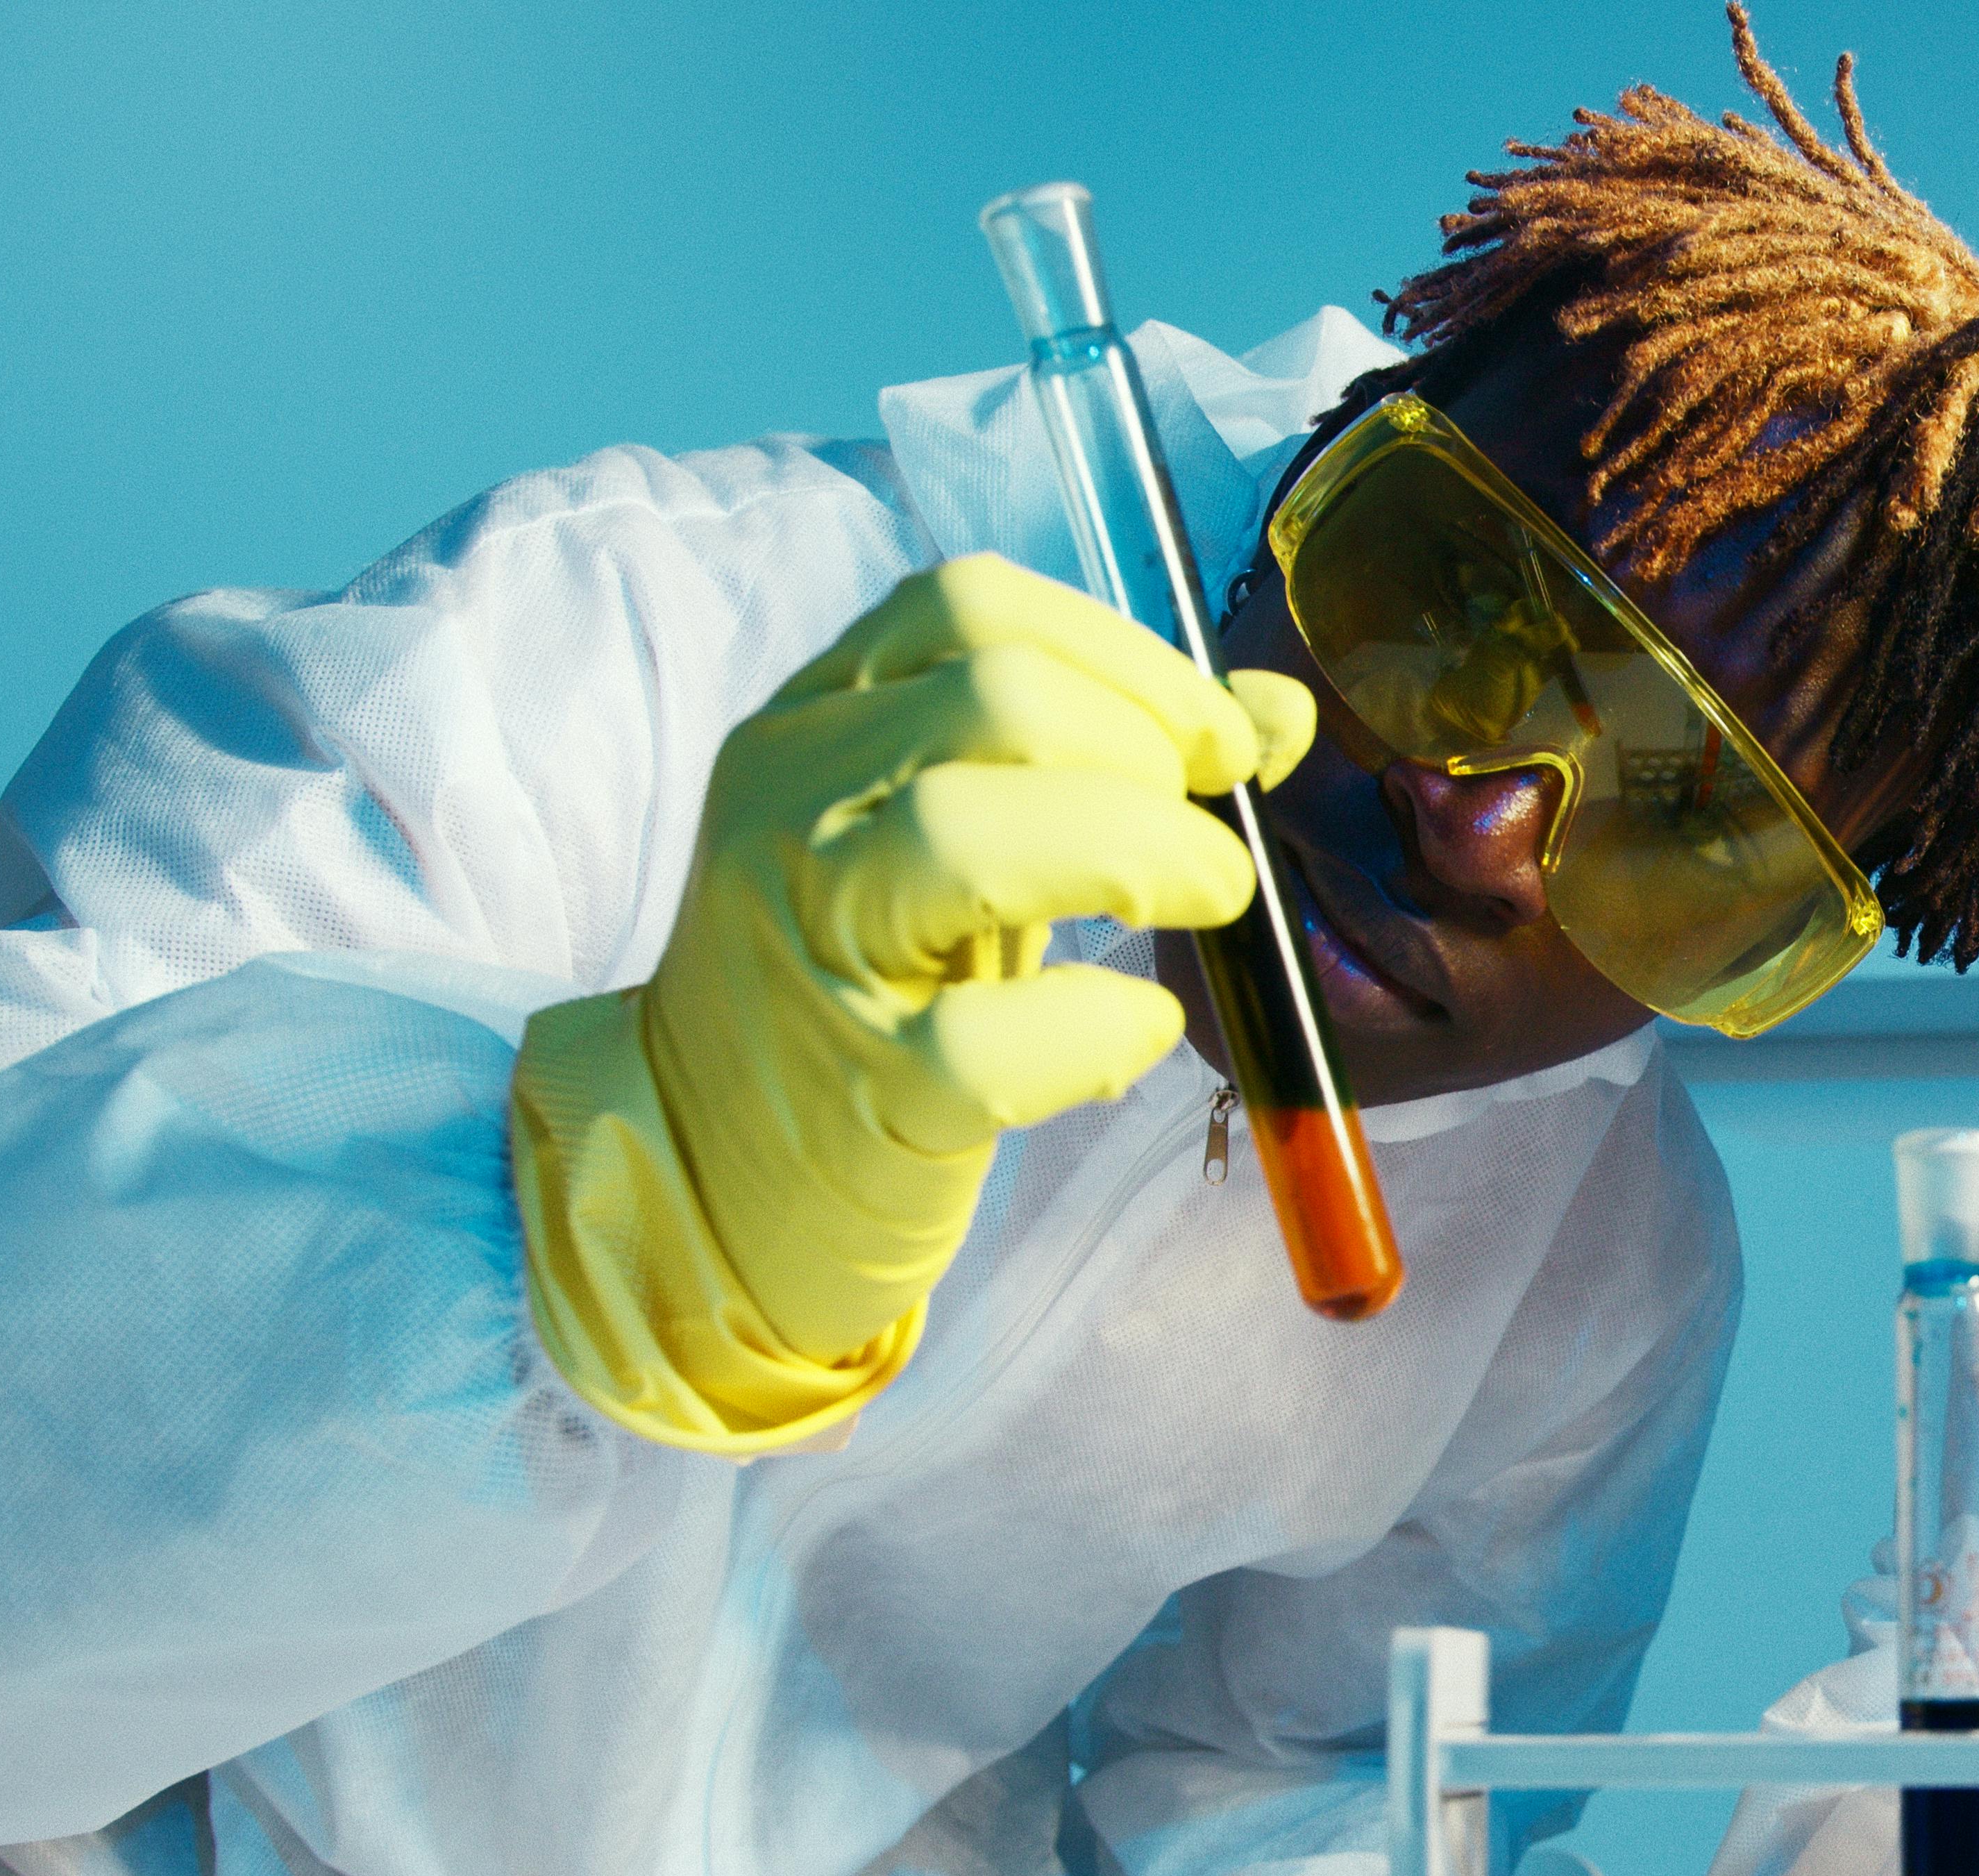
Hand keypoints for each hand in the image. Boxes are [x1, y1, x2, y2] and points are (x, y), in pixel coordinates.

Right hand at [511, 555, 1310, 1449]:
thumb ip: (1106, 758)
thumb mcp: (967, 840)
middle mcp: (788, 807)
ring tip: (1206, 898)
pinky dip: (1095, 1024)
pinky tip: (1139, 1028)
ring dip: (1136, 849)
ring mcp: (809, 948)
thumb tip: (1276, 713)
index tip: (1217, 741)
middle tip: (1206, 838)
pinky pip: (983, 1042)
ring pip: (962, 832)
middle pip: (993, 697)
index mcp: (813, 722)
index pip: (971, 607)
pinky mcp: (854, 1094)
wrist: (702, 1165)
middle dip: (1147, 750)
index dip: (1130, 657)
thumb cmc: (865, 987)